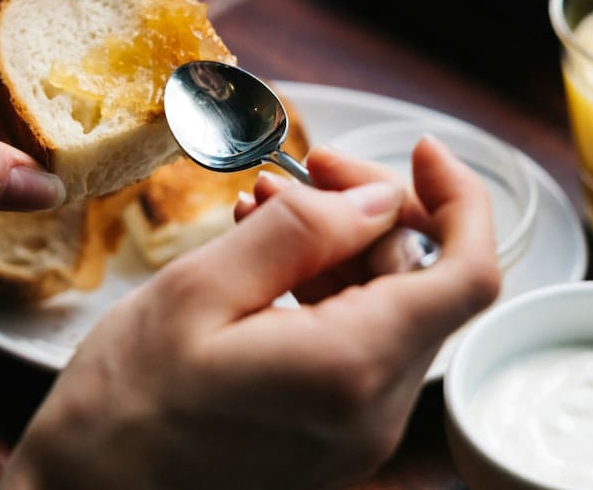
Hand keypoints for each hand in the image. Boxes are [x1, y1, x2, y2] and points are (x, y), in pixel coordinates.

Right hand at [0, 139, 500, 489]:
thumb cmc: (124, 402)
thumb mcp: (199, 290)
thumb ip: (300, 234)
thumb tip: (378, 198)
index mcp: (349, 369)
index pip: (468, 276)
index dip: (460, 200)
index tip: (422, 152)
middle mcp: (374, 413)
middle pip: (423, 286)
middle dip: (372, 215)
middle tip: (302, 172)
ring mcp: (357, 434)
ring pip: (389, 314)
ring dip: (340, 252)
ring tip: (261, 212)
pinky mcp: (333, 440)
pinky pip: (357, 349)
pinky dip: (325, 295)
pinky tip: (265, 266)